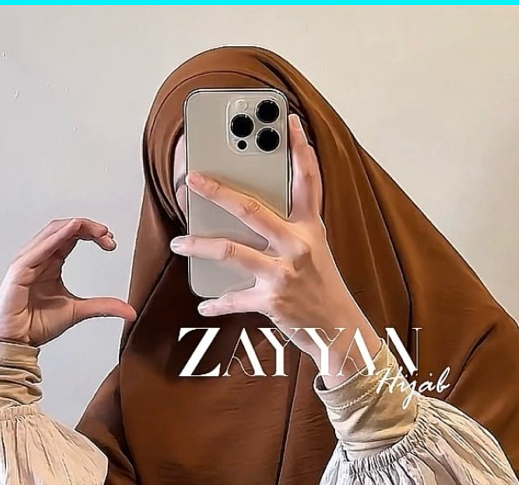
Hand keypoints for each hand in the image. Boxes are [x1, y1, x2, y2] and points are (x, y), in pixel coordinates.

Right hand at [0, 217, 136, 346]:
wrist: (15, 340)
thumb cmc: (37, 324)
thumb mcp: (79, 312)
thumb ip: (103, 307)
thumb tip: (130, 311)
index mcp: (51, 262)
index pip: (72, 237)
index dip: (92, 235)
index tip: (111, 243)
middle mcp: (40, 257)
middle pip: (64, 229)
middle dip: (88, 228)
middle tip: (108, 236)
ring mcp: (28, 261)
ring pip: (53, 232)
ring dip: (77, 227)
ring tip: (98, 231)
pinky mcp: (20, 270)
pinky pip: (40, 248)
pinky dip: (57, 236)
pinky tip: (73, 230)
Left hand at [169, 114, 377, 379]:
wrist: (339, 330)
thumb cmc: (323, 288)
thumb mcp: (316, 251)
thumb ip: (291, 229)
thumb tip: (250, 215)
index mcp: (310, 229)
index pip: (308, 181)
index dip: (300, 148)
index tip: (288, 120)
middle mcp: (297, 246)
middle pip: (251, 210)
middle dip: (218, 191)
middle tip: (193, 179)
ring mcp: (283, 274)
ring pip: (231, 252)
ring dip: (199, 246)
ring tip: (180, 243)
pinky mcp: (271, 301)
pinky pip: (233, 300)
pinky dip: (216, 303)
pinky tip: (204, 305)